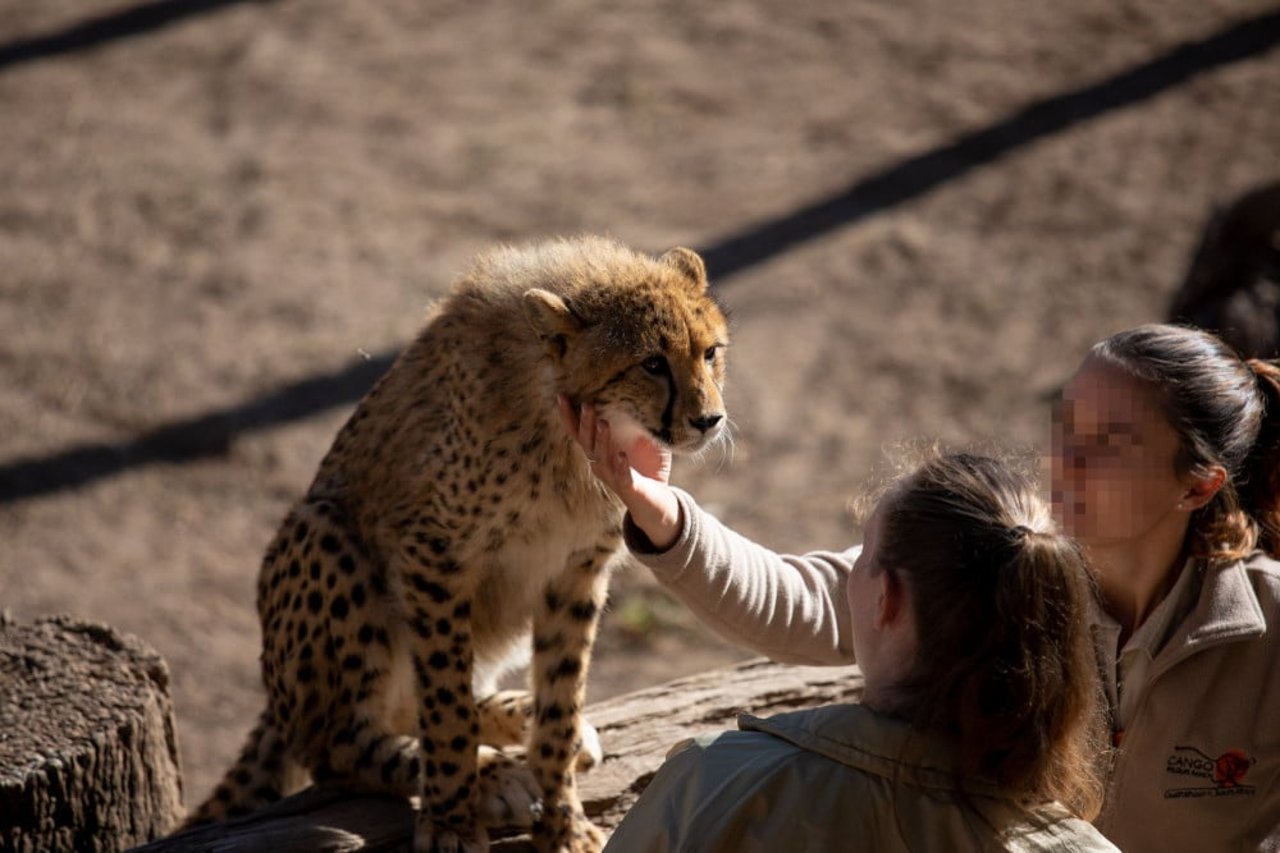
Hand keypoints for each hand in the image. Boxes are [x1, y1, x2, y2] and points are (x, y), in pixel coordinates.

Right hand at [558, 395, 681, 550]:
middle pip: (587, 442)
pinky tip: (621, 455)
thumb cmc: (648, 466)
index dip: (569, 416)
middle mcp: (600, 464)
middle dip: (586, 423)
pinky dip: (620, 466)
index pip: (579, 432)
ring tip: (603, 423)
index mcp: (599, 450)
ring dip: (601, 440)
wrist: (657, 501)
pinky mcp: (628, 488)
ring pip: (601, 458)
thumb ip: (639, 421)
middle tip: (587, 404)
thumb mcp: (644, 439)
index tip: (561, 396)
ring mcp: (612, 476)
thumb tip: (644, 394)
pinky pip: (622, 477)